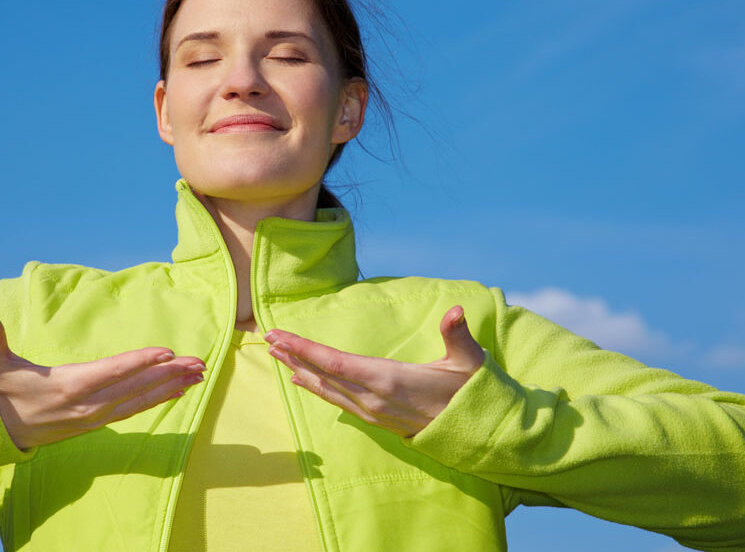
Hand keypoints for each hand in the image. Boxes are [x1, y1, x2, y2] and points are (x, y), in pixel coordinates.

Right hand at [0, 311, 205, 449]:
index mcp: (67, 385)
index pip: (111, 371)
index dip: (140, 361)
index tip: (167, 352)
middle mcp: (87, 404)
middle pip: (135, 387)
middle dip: (170, 374)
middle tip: (200, 362)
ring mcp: (95, 416)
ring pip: (140, 400)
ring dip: (171, 387)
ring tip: (199, 376)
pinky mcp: (98, 422)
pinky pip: (134, 410)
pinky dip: (158, 400)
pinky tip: (178, 391)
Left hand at [265, 305, 484, 436]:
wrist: (477, 432)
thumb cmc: (471, 391)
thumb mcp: (469, 361)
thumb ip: (458, 334)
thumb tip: (456, 311)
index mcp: (389, 379)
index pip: (335, 362)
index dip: (304, 348)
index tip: (280, 335)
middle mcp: (374, 398)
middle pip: (323, 374)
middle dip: (293, 355)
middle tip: (267, 337)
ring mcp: (373, 411)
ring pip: (327, 389)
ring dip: (300, 370)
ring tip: (276, 354)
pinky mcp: (375, 419)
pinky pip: (337, 401)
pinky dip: (316, 387)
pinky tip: (302, 379)